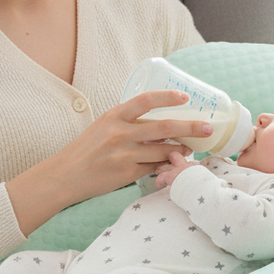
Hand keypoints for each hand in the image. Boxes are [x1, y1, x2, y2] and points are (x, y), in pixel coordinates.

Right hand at [6, 90, 212, 234]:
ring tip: (191, 148)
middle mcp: (120, 133)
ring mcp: (124, 154)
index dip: (168, 97)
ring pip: (163, 151)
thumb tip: (160, 122)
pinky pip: (154, 168)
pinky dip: (165, 165)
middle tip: (208, 128)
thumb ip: (128, 122)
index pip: (146, 101)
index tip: (186, 97)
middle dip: (191, 128)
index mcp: (114, 116)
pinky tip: (173, 164)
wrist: (65, 175)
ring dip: (181, 150)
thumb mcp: (104, 126)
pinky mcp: (127, 173)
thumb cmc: (86, 149)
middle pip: (164, 128)